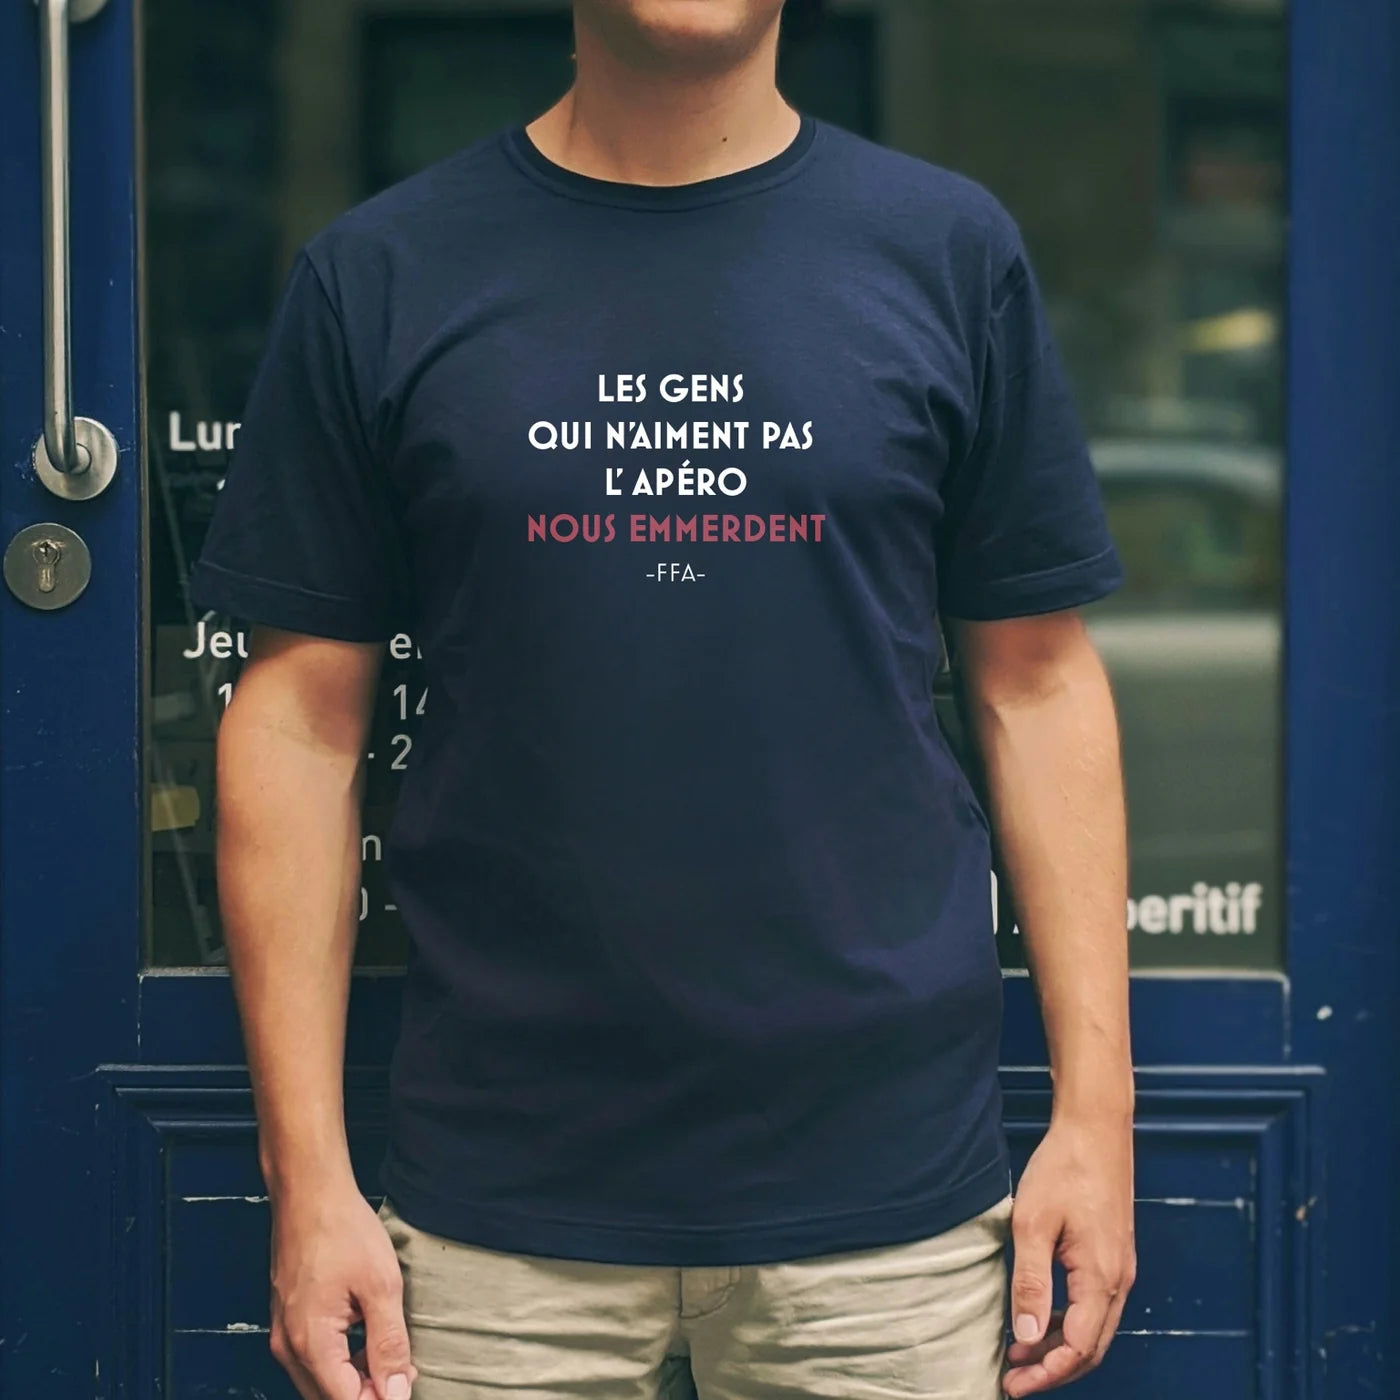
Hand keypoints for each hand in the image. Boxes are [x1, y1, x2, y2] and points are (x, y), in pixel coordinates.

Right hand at [268, 1174, 418, 1398]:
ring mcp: (284, 1333)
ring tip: (392, 1357)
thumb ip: (389, 1344)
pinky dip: (341, 1362)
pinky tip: (368, 1342)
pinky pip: (312, 1359)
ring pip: (319, 1382)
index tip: (409, 1383)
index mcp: (310, 1343)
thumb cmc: (343, 1230)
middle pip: (329, 1397)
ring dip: (355, 1380)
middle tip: (405, 1373)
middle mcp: (288, 1347)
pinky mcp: (287, 1319)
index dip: (381, 1398)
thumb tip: (397, 1392)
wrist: (310, 1192)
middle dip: (368, 1393)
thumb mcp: (381, 1285)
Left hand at [1002, 1113, 1135, 1394]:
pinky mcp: (1113, 1255)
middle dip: (1053, 1369)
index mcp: (1101, 1277)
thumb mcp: (1033, 1223)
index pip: (1078, 1349)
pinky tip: (1040, 1317)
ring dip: (1059, 1347)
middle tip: (1013, 1379)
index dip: (1046, 1373)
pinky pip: (1095, 1306)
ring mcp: (1119, 1268)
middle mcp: (1118, 1280)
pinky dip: (1069, 1322)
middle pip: (1091, 1348)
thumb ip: (1030, 1282)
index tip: (1012, 1383)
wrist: (1095, 1128)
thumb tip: (1025, 1337)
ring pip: (1094, 1329)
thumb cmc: (1064, 1168)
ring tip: (1019, 1354)